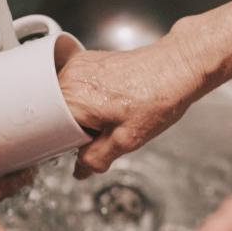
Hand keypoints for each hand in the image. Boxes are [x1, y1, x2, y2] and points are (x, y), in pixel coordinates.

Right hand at [58, 39, 204, 178]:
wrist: (178, 66)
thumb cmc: (158, 97)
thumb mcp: (126, 140)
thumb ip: (96, 158)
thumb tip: (80, 170)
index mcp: (73, 98)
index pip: (52, 132)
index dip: (68, 145)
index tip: (88, 148)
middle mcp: (70, 76)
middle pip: (57, 116)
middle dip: (79, 130)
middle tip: (107, 132)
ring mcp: (78, 65)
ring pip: (68, 102)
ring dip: (85, 114)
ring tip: (114, 114)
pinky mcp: (88, 60)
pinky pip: (78, 88)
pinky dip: (90, 100)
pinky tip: (114, 101)